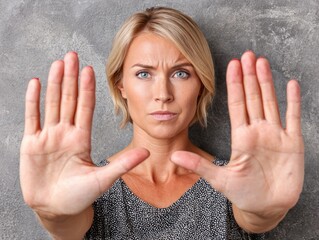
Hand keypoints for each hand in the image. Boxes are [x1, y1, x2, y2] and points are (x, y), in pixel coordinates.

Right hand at [20, 52, 148, 218]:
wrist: (56, 209)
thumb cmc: (79, 196)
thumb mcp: (103, 180)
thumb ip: (123, 165)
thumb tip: (147, 152)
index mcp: (82, 139)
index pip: (86, 108)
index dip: (87, 89)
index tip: (90, 70)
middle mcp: (66, 133)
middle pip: (69, 100)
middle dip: (70, 78)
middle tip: (73, 55)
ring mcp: (49, 137)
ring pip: (52, 104)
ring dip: (54, 83)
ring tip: (58, 63)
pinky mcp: (31, 144)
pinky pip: (32, 118)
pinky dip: (33, 101)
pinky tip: (36, 84)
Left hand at [171, 51, 303, 226]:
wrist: (265, 207)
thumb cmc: (242, 193)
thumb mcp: (219, 179)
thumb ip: (199, 166)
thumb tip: (174, 157)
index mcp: (241, 137)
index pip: (237, 104)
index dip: (235, 85)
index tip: (232, 65)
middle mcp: (258, 131)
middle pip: (253, 97)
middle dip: (250, 76)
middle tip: (247, 54)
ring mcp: (276, 136)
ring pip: (271, 102)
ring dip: (267, 82)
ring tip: (262, 62)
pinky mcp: (292, 144)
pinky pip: (293, 118)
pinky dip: (293, 101)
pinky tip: (291, 84)